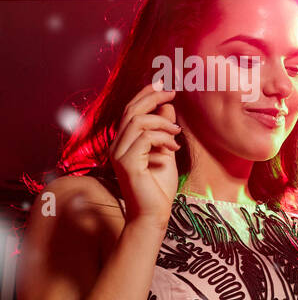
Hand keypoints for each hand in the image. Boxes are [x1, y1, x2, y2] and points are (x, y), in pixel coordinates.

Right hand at [110, 80, 180, 225]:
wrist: (154, 215)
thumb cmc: (159, 187)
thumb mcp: (166, 152)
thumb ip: (164, 130)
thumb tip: (168, 106)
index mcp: (124, 142)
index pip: (130, 110)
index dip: (145, 94)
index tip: (164, 85)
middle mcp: (117, 146)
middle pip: (131, 110)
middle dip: (152, 97)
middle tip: (172, 92)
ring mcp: (119, 154)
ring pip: (137, 122)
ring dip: (162, 122)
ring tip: (177, 133)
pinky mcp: (126, 164)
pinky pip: (144, 139)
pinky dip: (163, 138)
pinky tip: (174, 147)